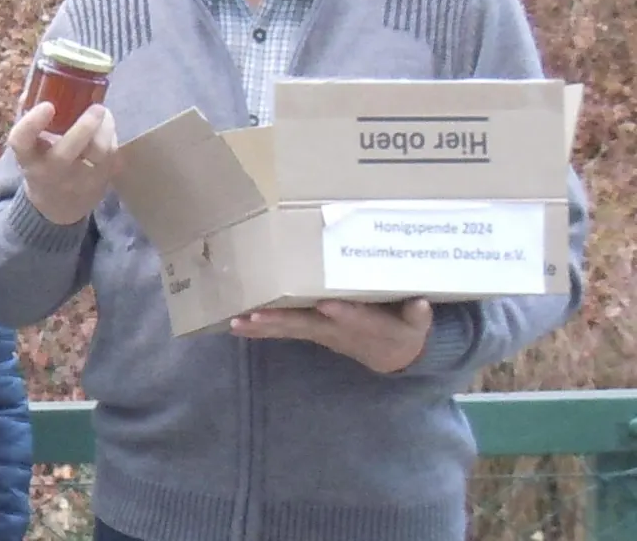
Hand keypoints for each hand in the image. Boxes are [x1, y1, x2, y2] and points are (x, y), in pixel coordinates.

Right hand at [7, 102, 119, 225]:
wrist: (55, 207)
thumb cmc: (41, 164)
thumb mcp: (28, 148)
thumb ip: (29, 120)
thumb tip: (34, 87)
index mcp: (28, 158)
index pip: (21, 141)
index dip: (33, 123)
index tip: (48, 105)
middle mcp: (50, 172)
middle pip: (67, 151)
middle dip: (84, 126)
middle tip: (97, 107)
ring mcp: (77, 182)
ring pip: (98, 154)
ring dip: (106, 129)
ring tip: (105, 114)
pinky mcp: (100, 185)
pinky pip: (112, 159)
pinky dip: (113, 140)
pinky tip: (108, 130)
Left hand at [229, 298, 433, 372]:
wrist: (392, 355)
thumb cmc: (404, 329)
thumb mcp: (417, 324)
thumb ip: (418, 314)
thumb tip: (421, 303)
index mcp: (366, 324)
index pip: (353, 317)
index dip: (342, 313)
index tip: (326, 305)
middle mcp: (337, 329)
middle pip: (307, 324)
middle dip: (281, 321)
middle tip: (254, 316)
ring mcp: (321, 331)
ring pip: (288, 328)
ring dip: (262, 327)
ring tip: (235, 323)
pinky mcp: (310, 330)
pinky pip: (282, 330)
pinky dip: (259, 328)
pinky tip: (235, 325)